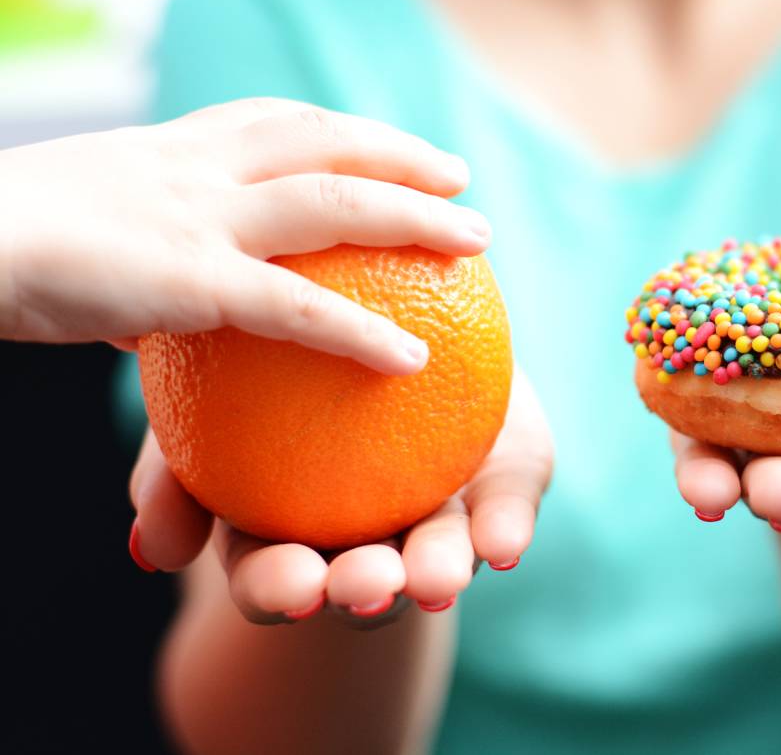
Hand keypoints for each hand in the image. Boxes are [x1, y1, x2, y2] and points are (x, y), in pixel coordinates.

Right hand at [0, 98, 484, 374]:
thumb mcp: (76, 235)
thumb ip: (130, 259)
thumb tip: (145, 306)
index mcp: (164, 153)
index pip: (269, 122)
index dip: (335, 129)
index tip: (382, 142)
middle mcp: (191, 168)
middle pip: (322, 143)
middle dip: (397, 153)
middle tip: (458, 174)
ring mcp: (196, 216)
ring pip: (333, 204)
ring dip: (415, 217)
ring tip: (477, 238)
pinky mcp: (190, 280)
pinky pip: (297, 310)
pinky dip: (360, 334)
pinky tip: (414, 359)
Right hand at [129, 365, 552, 627]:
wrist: (385, 314)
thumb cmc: (267, 366)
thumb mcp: (205, 401)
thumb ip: (172, 471)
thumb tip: (150, 552)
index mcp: (290, 532)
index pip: (276, 575)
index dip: (280, 590)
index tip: (291, 585)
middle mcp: (370, 535)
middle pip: (365, 578)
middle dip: (364, 591)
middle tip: (364, 582)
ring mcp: (439, 514)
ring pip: (441, 554)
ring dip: (438, 570)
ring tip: (435, 576)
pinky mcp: (502, 485)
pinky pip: (506, 508)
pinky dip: (504, 527)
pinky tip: (501, 542)